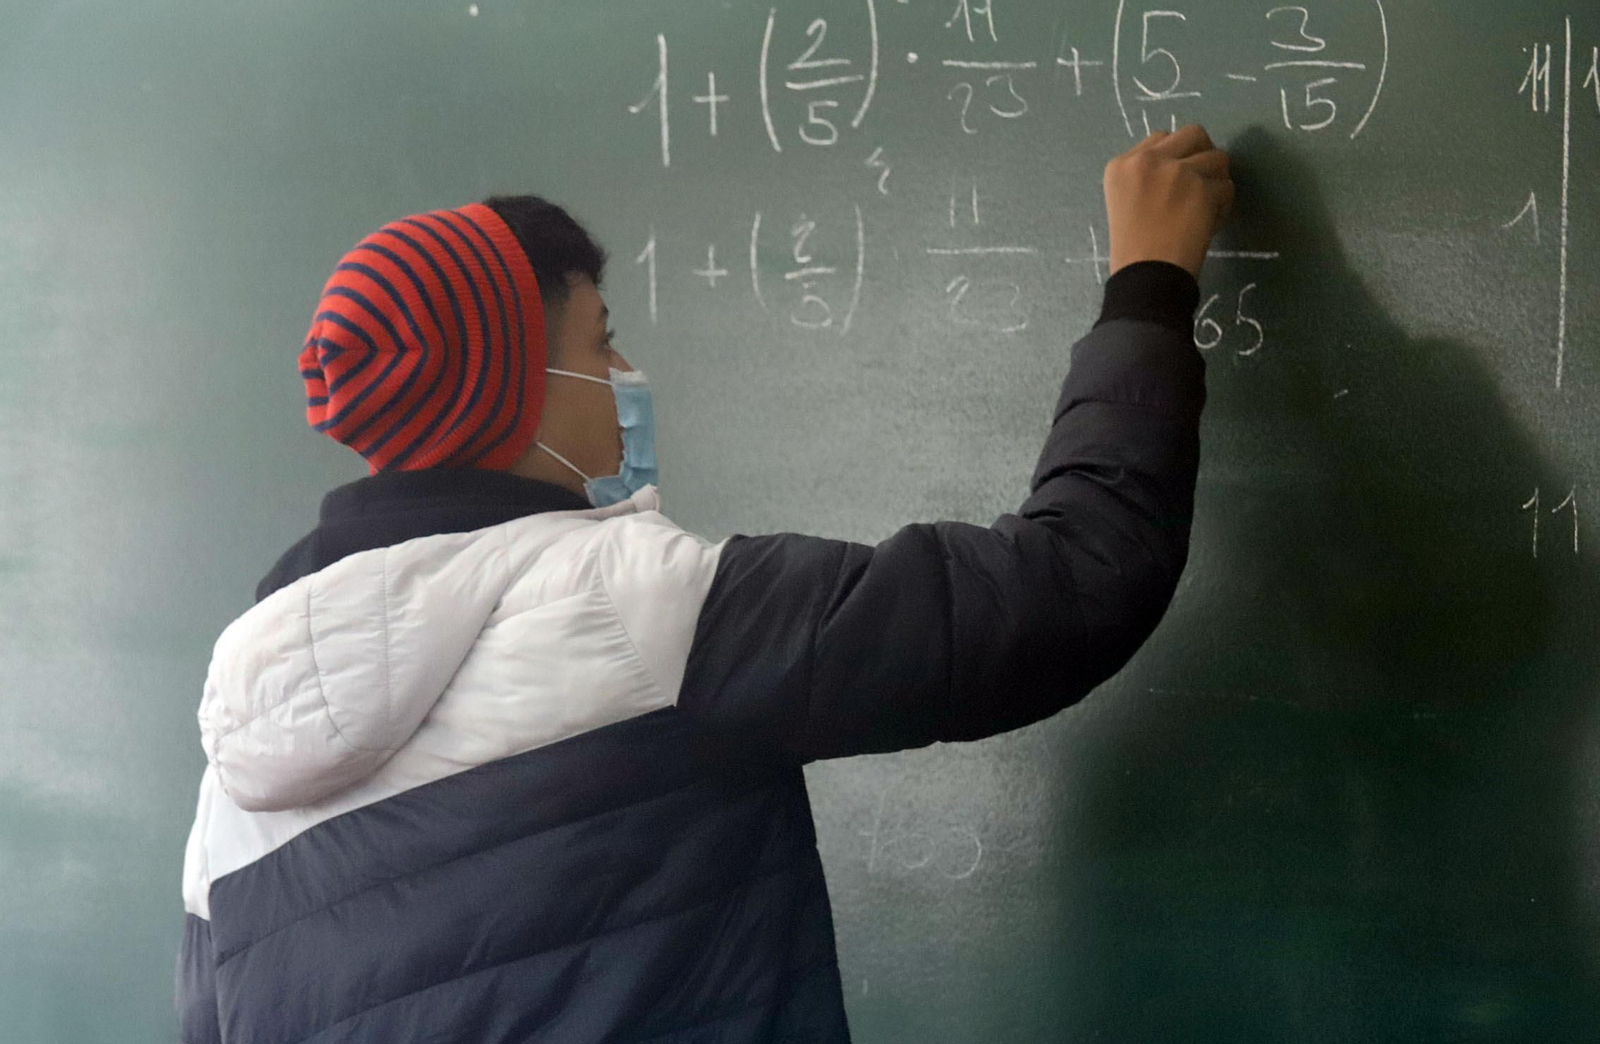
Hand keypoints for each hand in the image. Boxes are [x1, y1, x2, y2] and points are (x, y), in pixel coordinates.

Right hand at [1103, 124, 1233, 278]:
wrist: (1145, 278)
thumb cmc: (1132, 250)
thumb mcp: (1124, 201)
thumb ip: (1148, 176)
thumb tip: (1185, 162)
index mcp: (1121, 165)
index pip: (1161, 138)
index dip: (1176, 158)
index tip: (1175, 185)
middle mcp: (1147, 160)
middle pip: (1194, 134)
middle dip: (1202, 156)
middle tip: (1201, 185)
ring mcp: (1176, 172)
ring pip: (1217, 157)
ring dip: (1216, 182)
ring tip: (1204, 208)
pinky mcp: (1202, 188)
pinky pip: (1228, 186)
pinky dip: (1223, 206)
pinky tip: (1208, 224)